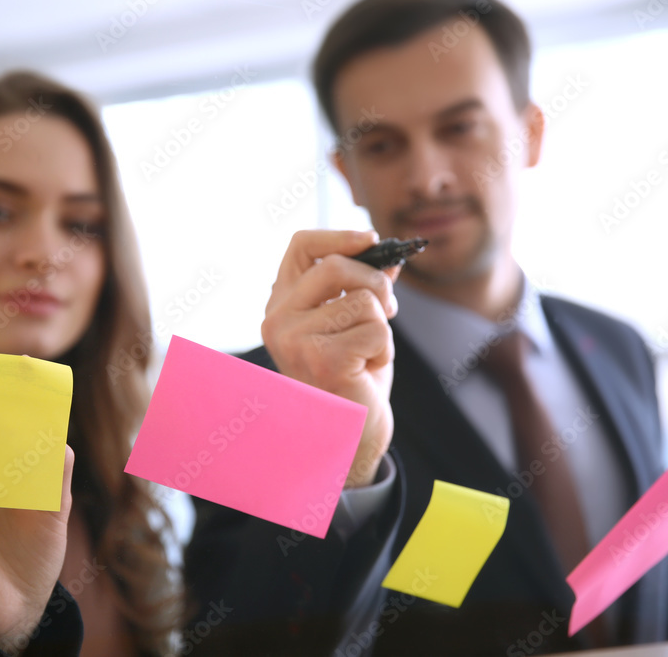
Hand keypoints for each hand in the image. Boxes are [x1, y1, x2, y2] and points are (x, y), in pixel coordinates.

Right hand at [262, 230, 398, 487]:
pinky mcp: (320, 360)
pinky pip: (374, 330)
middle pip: (335, 266)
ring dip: (381, 327)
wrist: (350, 432)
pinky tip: (368, 369)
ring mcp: (294, 340)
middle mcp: (278, 319)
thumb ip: (365, 287)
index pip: (301, 245)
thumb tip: (389, 256)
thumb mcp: (356, 323)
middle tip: (387, 308)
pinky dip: (384, 349)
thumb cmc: (352, 376)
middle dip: (375, 283)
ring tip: (369, 352)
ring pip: (362, 301)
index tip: (371, 240)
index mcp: (282, 303)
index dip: (338, 236)